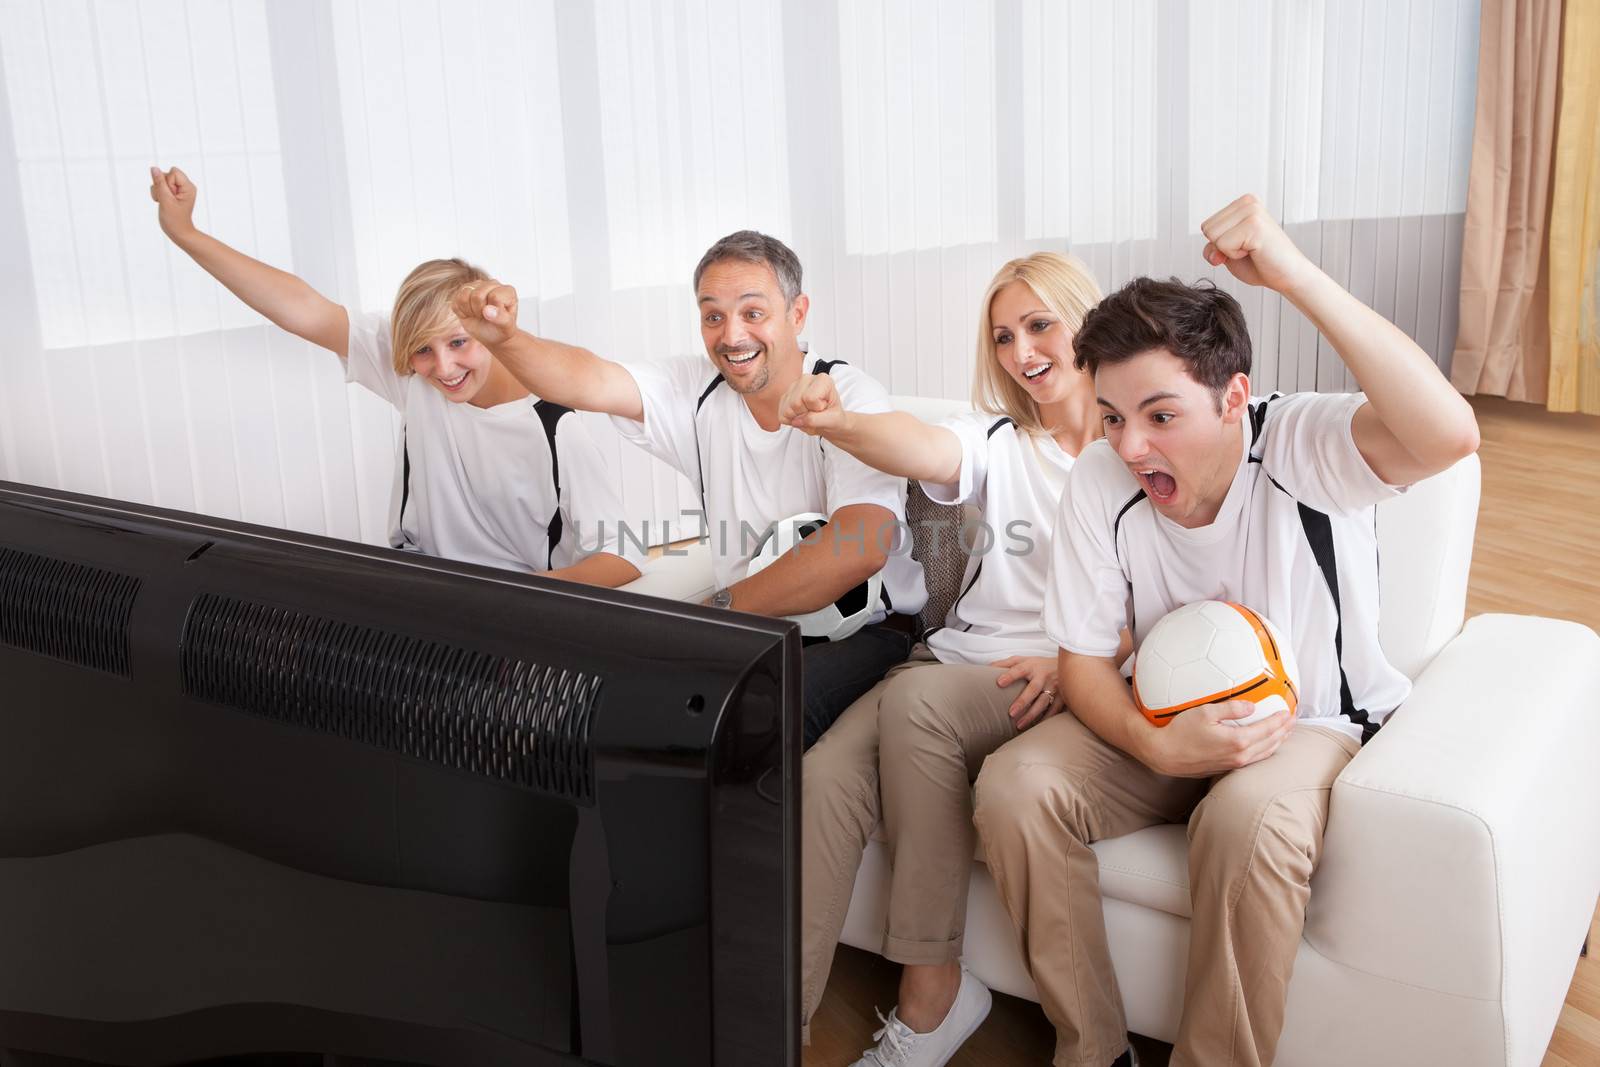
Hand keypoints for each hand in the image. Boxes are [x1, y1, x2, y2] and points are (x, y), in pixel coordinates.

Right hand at [149, 165, 197, 242]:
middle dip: (161, 187)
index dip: (167, 183)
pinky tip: (162, 203)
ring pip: (160, 180)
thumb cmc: (175, 220)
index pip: (173, 172)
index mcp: (188, 187)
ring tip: (165, 203)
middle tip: (167, 200)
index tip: (171, 196)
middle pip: (165, 174)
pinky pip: (159, 186)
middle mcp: (184, 186)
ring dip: (158, 191)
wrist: (178, 232)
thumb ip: (159, 183)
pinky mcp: (171, 193)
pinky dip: (157, 194)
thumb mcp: (166, 200)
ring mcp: (177, 189)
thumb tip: (154, 168)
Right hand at [450, 280, 518, 346]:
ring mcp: (476, 286)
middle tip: (486, 317)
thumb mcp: (505, 326)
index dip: (492, 311)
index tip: (496, 317)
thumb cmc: (501, 329)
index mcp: (507, 291)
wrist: (492, 335)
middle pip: (477, 295)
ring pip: (464, 294)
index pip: (494, 296)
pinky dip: (461, 312)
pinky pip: (455, 300)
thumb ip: (500, 317)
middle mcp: (492, 284)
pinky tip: (470, 313)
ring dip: (469, 310)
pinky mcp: (463, 291)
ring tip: (478, 314)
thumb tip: (487, 310)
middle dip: (479, 311)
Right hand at [780, 373, 849, 435]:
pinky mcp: (785, 397)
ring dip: (798, 418)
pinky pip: (782, 415)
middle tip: (816, 413)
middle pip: (795, 403)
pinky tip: (801, 416)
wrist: (828, 421)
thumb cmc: (833, 417)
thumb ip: (815, 420)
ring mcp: (793, 387)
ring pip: (787, 409)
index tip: (823, 408)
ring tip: (809, 414)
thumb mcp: (832, 420)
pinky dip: (791, 421)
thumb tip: (796, 421)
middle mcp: (806, 379)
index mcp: (822, 380)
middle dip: (806, 414)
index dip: (816, 408)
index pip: (809, 398)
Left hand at [991, 656, 1063, 730]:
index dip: (1010, 675)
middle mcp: (1044, 676)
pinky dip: (1046, 719)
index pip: (1019, 670)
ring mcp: (1055, 687)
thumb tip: (987, 668)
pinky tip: (1036, 727)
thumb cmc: (1039, 665)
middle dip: (1022, 701)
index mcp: (1032, 666)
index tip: (999, 682)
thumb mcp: (1023, 660)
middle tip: (1010, 713)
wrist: (1068, 666)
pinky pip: (1054, 710)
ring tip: (1019, 725)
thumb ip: (1006, 664)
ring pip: (1043, 703)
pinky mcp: (1063, 697)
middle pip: (1033, 689)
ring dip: (1032, 715)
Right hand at [1140, 700, 1292, 777]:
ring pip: (1264, 753)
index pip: (1268, 729)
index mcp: (1238, 741)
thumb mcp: (1205, 712)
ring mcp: (1234, 764)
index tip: (1289, 711)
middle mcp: (1240, 755)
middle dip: (1284, 730)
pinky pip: (1254, 759)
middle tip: (1293, 720)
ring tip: (1284, 732)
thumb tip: (1252, 707)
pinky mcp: (1227, 768)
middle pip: (1271, 742)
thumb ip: (1231, 708)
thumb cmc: (1181, 731)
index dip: (1281, 720)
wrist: (1165, 755)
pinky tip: (1265, 745)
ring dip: (1277, 742)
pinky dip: (1265, 750)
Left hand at [1199, 194, 1316, 295]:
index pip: (1207, 226)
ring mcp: (1252, 211)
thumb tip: (1212, 252)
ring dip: (1229, 251)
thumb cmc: (1260, 263)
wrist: (1287, 275)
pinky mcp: (1254, 224)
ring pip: (1213, 236)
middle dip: (1223, 247)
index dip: (1220, 244)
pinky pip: (1223, 245)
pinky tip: (1256, 251)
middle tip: (1249, 250)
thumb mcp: (1228, 252)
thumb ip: (1212, 246)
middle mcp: (1247, 202)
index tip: (1243, 246)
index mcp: (1242, 203)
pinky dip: (1235, 256)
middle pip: (1207, 229)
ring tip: (1252, 249)